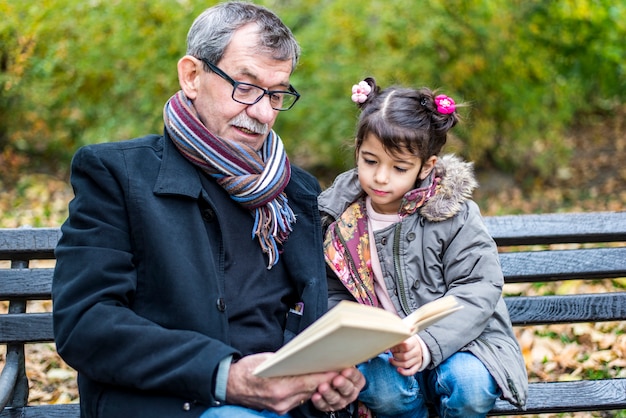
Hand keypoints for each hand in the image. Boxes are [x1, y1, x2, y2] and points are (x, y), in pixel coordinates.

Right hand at [225, 353, 362, 414]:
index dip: (326, 376)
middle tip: (338, 370)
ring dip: (316, 386)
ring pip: (306, 396)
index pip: (309, 382)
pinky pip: (298, 400)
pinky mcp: (279, 409)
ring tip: (327, 375)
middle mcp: (281, 400)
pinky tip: (311, 383)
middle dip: (324, 380)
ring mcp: (280, 407)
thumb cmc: (245, 370)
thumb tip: (305, 359)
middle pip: (310, 390)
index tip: (338, 370)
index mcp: (279, 387)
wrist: (229, 385)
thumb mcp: (268, 359)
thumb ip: (288, 362)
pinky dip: (306, 391)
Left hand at [311, 366, 364, 412]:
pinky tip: (315, 396)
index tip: (346, 370)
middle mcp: (349, 392)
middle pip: (348, 390)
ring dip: (329, 393)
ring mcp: (340, 401)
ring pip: (336, 399)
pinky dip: (319, 401)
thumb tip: (336, 352)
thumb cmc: (338, 371)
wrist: (332, 384)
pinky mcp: (329, 406)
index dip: (352, 374)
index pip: (356, 378)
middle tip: (336, 380)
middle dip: (342, 384)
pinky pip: (324, 405)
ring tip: (322, 387)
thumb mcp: (342, 364)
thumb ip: (341, 361)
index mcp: (356, 381)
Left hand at [389, 335, 422, 375]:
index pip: (405, 346)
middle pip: (405, 356)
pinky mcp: (418, 365)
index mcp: (413, 342)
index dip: (396, 348)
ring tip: (391, 360)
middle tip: (392, 354)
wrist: (418, 345)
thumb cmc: (407, 341)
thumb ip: (395, 343)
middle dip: (395, 356)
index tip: (392, 348)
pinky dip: (404, 372)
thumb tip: (385, 349)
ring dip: (396, 363)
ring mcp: (418, 359)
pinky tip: (398, 370)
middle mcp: (416, 351)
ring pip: (406, 364)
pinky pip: (411, 371)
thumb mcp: (403, 339)